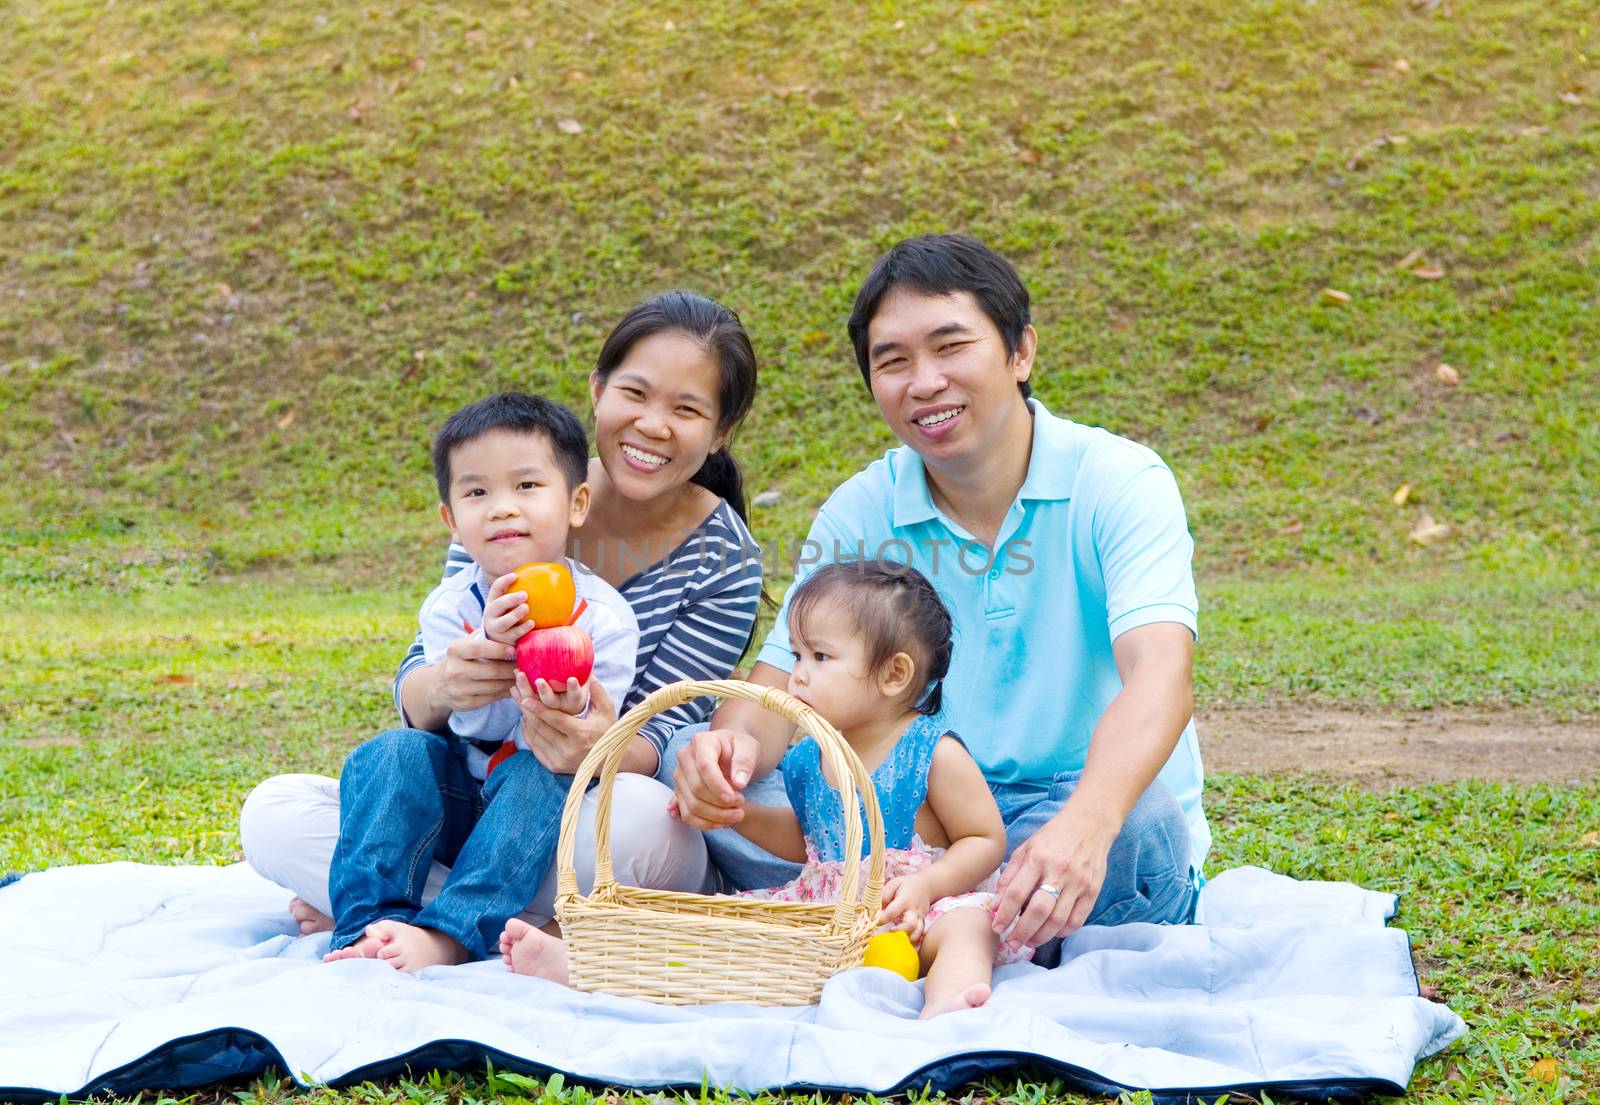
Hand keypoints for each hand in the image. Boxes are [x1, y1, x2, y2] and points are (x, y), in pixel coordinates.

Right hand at [432, 631, 517, 712]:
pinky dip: (506, 692)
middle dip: (512, 668)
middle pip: (492, 670)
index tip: (515, 649)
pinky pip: (492, 698)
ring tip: (523, 675)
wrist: (438, 685)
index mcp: (455, 650)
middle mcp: (454, 670)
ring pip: (495, 686)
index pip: (479, 648)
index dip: (499, 649)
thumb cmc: (460, 659)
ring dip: (512, 681)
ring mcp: (459, 689)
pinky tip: (513, 687)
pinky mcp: (466, 703)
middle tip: (525, 665)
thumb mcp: (464, 645)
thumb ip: (483, 638)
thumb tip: (510, 632)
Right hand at [481, 572, 534, 644]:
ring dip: (514, 615)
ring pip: (503, 622)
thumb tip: (551, 576)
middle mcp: (491, 615)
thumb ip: (523, 594)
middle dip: (510, 599)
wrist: (497, 643)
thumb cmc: (510, 616)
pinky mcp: (503, 642)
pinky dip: (522, 630)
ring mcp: (496, 630)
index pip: (496, 588)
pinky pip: (513, 636)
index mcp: (493, 602)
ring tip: (526, 608)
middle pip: (498, 605)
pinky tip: (532, 624)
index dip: (504, 581)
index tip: (515, 575)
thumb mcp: (510, 605)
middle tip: (524, 594)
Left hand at [513, 673, 612, 773]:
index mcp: (581, 734)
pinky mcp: (553, 766)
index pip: (555, 720)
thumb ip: (596, 690)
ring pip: (536, 737)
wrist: (609, 761)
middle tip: (516, 692)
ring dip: (525, 719)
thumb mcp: (606, 709)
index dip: (539, 709)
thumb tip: (587, 670)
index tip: (525, 698)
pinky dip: (528, 732)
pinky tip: (526, 719)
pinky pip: (535, 747)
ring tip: (518, 701)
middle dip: (526, 709)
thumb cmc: (608, 730)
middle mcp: (569, 750)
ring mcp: (560, 760)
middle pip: (541, 727)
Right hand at [667, 727, 759, 829]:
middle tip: (741, 806)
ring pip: (691, 805)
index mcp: (701, 742)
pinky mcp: (679, 793)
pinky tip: (722, 823)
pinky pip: (686, 814)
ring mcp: (679, 776)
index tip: (736, 798)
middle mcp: (685, 758)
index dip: (719, 786)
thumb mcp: (748, 747)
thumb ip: (745, 761)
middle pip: (696, 788)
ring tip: (736, 815)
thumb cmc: (738, 747)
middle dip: (720, 803)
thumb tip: (738, 782)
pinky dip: (704, 823)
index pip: (704, 767)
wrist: (729, 751)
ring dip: (715, 817)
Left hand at [877, 874, 932, 941]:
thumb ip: (883, 896)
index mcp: (905, 899)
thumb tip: (874, 909)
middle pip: (910, 925)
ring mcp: (920, 919)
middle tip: (888, 933)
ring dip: (906, 940)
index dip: (882, 918)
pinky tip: (903, 947)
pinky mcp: (922, 924)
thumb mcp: (893, 884)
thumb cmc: (906, 885)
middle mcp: (914, 911)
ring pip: (917, 934)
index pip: (893, 911)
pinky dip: (912, 942)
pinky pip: (919, 936)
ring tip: (896, 942)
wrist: (926, 885)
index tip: (874, 923)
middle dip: (899, 932)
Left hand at [991, 804, 1117, 949]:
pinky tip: (1051, 933)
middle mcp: (1058, 871)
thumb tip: (997, 904)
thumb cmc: (1053, 837)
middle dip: (1022, 932)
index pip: (1017, 893)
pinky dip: (1063, 931)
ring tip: (1029, 942)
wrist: (1089, 824)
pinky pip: (1077, 919)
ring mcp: (1078, 882)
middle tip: (1012, 943)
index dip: (1005, 914)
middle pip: (1038, 911)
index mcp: (1038, 859)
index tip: (996, 927)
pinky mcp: (1092, 890)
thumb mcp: (1026, 848)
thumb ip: (1010, 875)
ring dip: (1041, 936)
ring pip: (1058, 920)